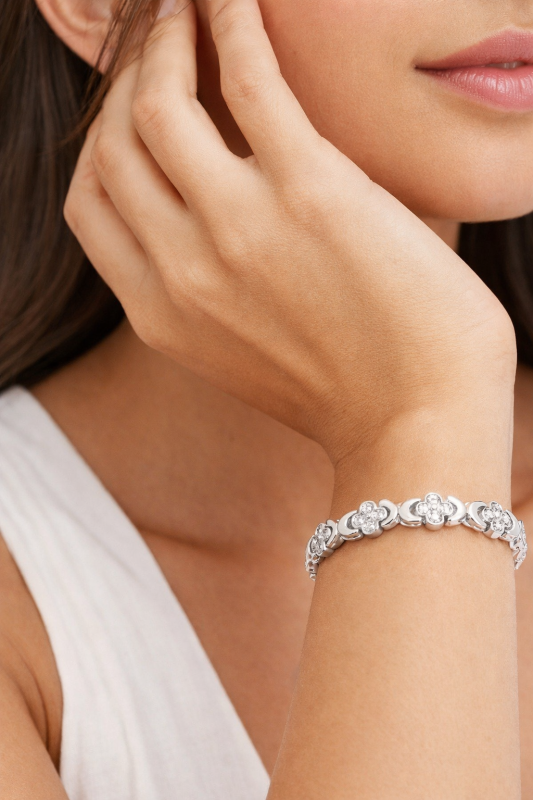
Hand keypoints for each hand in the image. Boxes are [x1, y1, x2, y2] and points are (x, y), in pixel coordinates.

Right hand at [64, 0, 515, 464]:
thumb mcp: (239, 357)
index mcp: (161, 315)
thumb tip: (200, 219)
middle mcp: (181, 270)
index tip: (130, 115)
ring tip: (185, 11)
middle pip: (110, 147)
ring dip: (163, 40)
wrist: (418, 422)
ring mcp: (236, 227)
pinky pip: (247, 77)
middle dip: (124, 84)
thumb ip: (200, 297)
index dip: (101, 146)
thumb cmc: (344, 393)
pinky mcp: (307, 189)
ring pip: (156, 104)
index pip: (90, 206)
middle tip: (157, 45)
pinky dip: (230, 23)